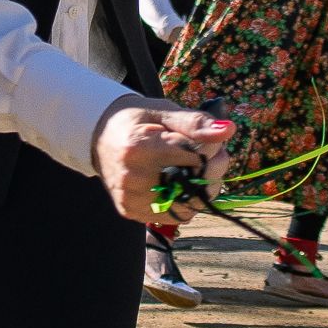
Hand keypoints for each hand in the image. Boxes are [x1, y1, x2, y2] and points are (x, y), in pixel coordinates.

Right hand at [92, 100, 233, 224]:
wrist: (100, 137)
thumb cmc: (136, 121)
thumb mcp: (163, 112)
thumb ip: (194, 123)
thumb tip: (227, 130)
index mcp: (138, 147)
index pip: (193, 158)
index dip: (211, 150)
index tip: (212, 140)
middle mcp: (131, 178)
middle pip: (192, 184)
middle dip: (212, 169)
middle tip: (212, 153)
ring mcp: (130, 199)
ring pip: (187, 205)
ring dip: (202, 188)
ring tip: (197, 168)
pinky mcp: (131, 212)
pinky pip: (174, 214)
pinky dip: (186, 200)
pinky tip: (183, 183)